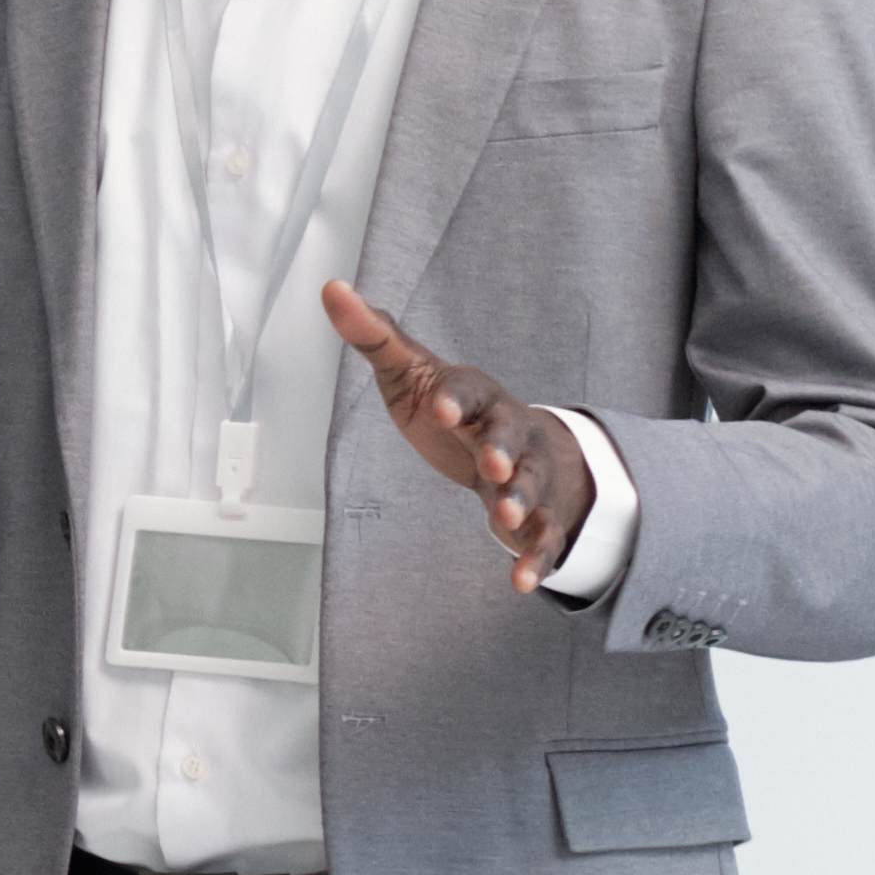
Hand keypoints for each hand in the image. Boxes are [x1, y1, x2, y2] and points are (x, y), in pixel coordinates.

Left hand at [322, 281, 594, 589]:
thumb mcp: (413, 374)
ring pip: (532, 485)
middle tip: (492, 465)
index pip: (470, 389)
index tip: (442, 408)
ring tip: (506, 518)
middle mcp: (510, 430)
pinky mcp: (538, 517)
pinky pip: (542, 539)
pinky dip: (534, 561)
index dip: (458, 398)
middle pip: (512, 433)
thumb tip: (331, 289)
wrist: (523, 449)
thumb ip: (376, 338)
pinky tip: (520, 585)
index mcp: (476, 395)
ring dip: (521, 500)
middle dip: (503, 448)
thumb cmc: (456, 412)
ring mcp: (528, 473)